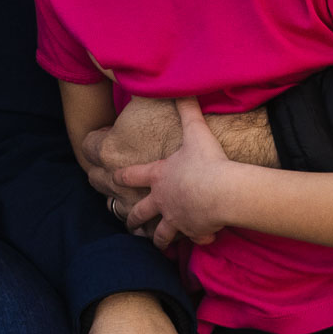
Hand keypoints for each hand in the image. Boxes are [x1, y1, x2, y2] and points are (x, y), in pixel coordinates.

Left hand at [122, 99, 234, 250]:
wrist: (223, 190)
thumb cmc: (206, 160)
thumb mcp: (195, 131)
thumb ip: (188, 110)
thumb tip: (183, 88)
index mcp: (158, 176)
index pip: (130, 176)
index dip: (119, 176)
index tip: (109, 178)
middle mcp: (162, 201)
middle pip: (140, 212)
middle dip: (132, 218)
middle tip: (129, 224)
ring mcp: (176, 219)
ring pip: (161, 234)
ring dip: (158, 239)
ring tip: (156, 244)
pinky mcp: (193, 231)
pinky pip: (196, 237)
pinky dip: (199, 238)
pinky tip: (204, 237)